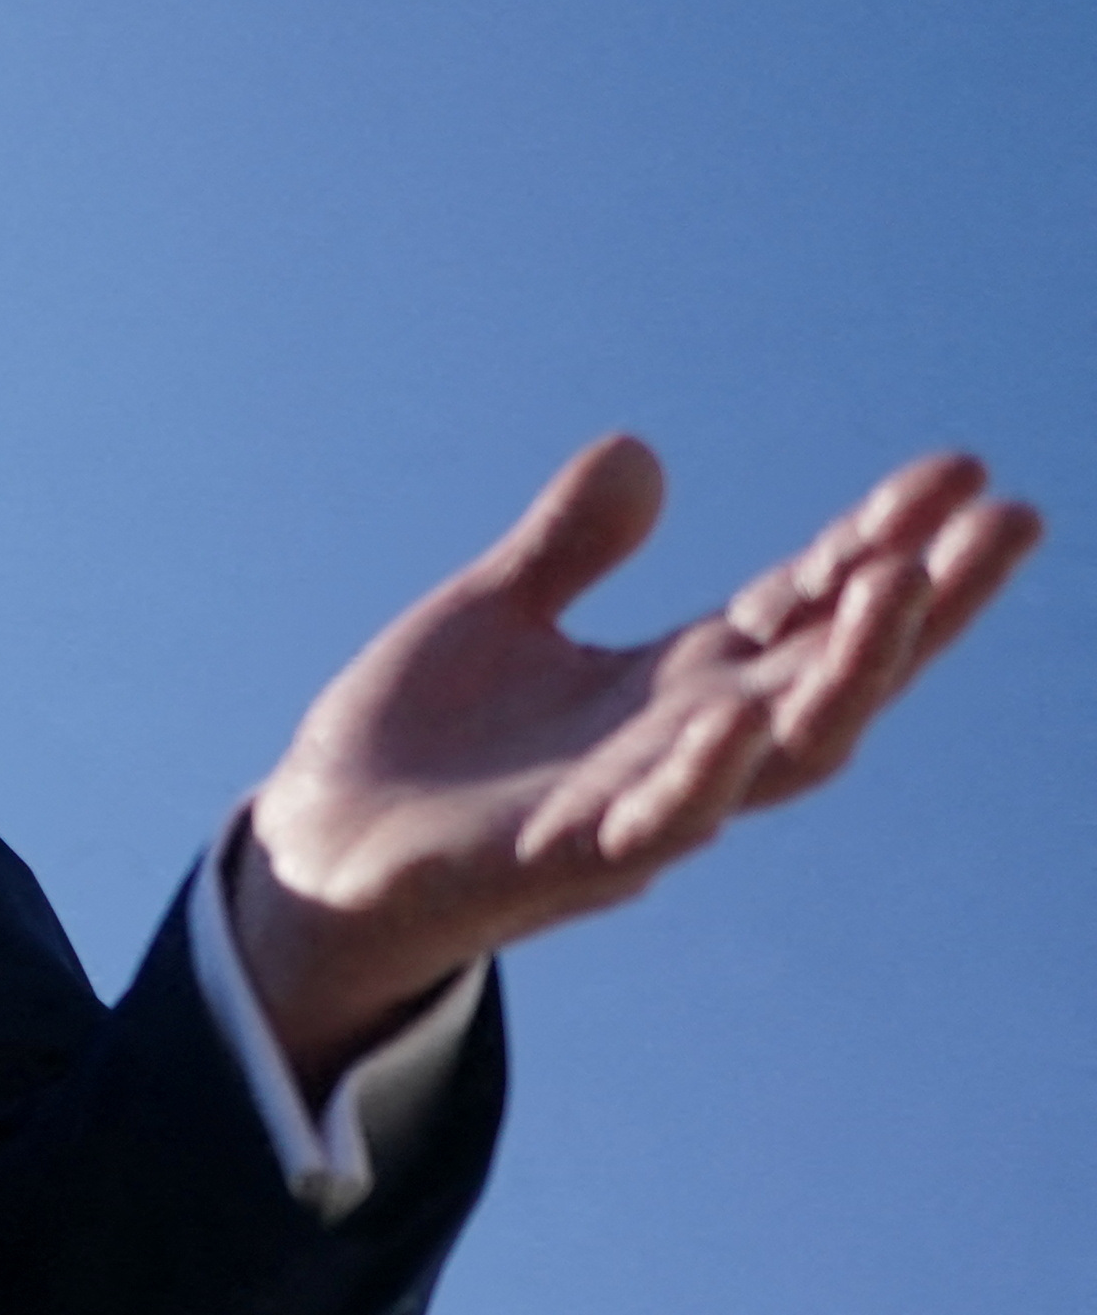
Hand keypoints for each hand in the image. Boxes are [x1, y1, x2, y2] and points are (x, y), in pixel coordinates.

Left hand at [236, 436, 1041, 1078]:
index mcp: (674, 684)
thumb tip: (639, 452)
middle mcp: (681, 747)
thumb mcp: (491, 616)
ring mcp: (633, 806)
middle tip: (1007, 518)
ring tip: (904, 584)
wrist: (308, 857)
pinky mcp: (559, 862)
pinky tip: (738, 713)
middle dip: (924, 601)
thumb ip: (568, 546)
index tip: (955, 470)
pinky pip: (655, 824)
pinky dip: (704, 774)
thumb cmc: (413, 749)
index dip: (878, 540)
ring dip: (847, 673)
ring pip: (781, 752)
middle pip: (835, 672)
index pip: (804, 605)